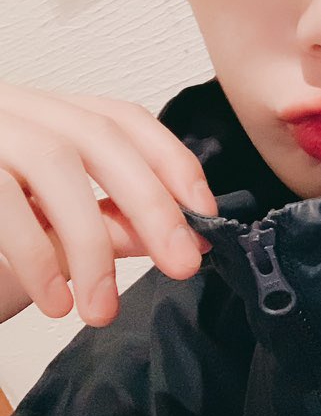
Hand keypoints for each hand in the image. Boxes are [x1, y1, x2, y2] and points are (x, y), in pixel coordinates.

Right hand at [0, 82, 216, 326]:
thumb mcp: (50, 224)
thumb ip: (104, 222)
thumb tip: (172, 235)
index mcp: (49, 115)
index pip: (124, 118)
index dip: (171, 159)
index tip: (205, 211)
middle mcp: (18, 109)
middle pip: (100, 137)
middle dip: (151, 201)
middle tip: (184, 263)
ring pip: (55, 163)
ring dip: (89, 240)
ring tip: (100, 306)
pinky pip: (2, 199)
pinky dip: (34, 251)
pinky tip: (55, 296)